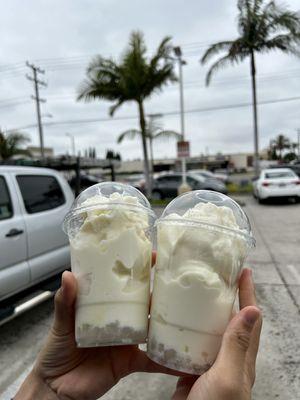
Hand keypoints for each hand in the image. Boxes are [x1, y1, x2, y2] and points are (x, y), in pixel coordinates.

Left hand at [15, 269, 178, 399]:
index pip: (124, 284)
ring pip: (153, 328)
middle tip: (177, 285)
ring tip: (187, 316)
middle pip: (144, 303)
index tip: (153, 256)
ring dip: (168, 324)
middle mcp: (120, 320)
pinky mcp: (130, 362)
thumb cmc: (56, 351)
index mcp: (105, 306)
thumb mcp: (60, 324)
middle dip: (160, 294)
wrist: (56, 388)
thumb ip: (65, 302)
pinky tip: (181, 360)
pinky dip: (167, 363)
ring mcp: (127, 340)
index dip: (139, 270)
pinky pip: (152, 362)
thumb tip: (68, 276)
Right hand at [172, 269, 261, 399]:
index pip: (249, 317)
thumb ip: (237, 345)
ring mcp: (209, 365)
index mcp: (242, 357)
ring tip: (191, 292)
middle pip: (230, 319)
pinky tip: (172, 323)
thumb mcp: (227, 377)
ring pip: (208, 330)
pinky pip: (189, 346)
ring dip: (203, 311)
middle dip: (226, 295)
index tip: (243, 269)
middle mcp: (228, 358)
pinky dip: (183, 331)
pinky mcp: (191, 373)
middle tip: (214, 274)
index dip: (248, 291)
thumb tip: (253, 310)